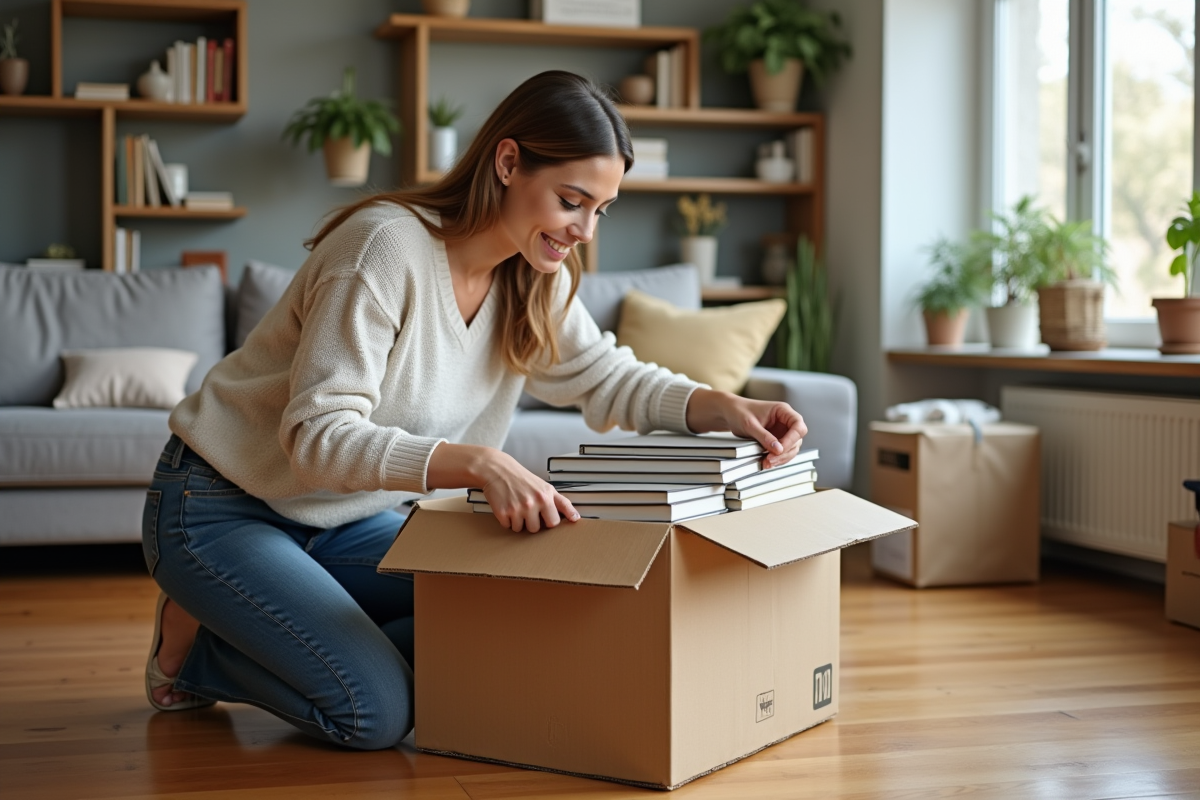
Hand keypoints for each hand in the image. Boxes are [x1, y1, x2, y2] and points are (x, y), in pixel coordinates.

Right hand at [427, 443, 580, 532]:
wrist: (498, 470)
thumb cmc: (522, 479)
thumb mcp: (546, 487)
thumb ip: (561, 503)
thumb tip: (576, 518)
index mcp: (546, 496)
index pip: (554, 522)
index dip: (549, 520)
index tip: (546, 517)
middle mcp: (533, 502)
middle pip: (537, 529)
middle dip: (532, 522)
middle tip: (527, 509)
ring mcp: (518, 508)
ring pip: (521, 530)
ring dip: (518, 522)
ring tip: (516, 506)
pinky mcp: (503, 512)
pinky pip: (508, 527)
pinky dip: (506, 520)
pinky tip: (507, 507)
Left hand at [686, 389, 806, 469]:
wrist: (730, 413)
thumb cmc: (739, 412)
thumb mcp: (750, 424)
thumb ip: (764, 436)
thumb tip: (778, 450)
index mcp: (783, 411)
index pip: (798, 426)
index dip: (792, 439)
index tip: (780, 449)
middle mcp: (786, 421)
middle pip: (796, 440)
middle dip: (784, 452)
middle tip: (769, 460)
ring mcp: (782, 432)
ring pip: (791, 449)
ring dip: (781, 458)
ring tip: (766, 463)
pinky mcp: (776, 441)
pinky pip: (782, 453)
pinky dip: (776, 459)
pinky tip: (766, 462)